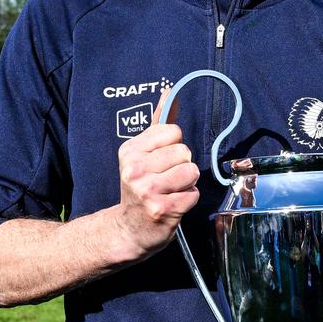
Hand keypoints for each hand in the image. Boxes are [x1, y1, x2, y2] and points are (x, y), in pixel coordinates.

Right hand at [112, 93, 199, 260]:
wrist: (129, 229)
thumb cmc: (141, 187)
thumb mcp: (142, 154)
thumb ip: (159, 124)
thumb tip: (169, 92)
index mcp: (129, 151)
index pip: (173, 131)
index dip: (174, 146)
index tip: (161, 162)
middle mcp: (134, 169)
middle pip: (184, 152)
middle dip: (182, 166)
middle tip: (166, 180)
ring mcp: (148, 191)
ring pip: (191, 172)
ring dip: (187, 184)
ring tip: (171, 192)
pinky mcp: (162, 209)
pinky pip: (193, 194)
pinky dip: (188, 201)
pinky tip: (172, 206)